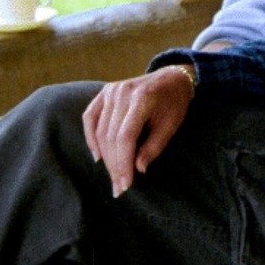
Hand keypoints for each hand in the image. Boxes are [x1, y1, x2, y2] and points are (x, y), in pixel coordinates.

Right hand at [81, 65, 195, 197]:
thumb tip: (138, 169)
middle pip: (111, 136)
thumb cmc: (174, 102)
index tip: (126, 184)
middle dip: (114, 165)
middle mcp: (122, 93)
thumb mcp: (171, 125)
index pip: (126, 137)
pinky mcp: (104, 92)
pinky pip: (90, 117)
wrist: (171, 77)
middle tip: (119, 187)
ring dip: (105, 157)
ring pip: (100, 131)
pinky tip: (97, 156)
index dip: (124, 162)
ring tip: (112, 177)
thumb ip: (154, 147)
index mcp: (142, 98)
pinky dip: (91, 138)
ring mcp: (111, 91)